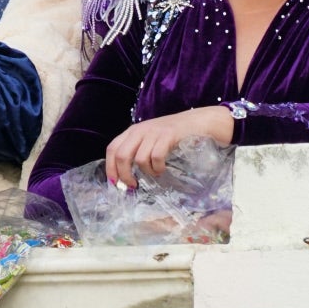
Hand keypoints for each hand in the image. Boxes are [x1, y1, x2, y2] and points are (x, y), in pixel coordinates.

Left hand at [103, 106, 233, 189]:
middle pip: (121, 155)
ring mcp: (154, 132)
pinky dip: (158, 168)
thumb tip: (125, 175)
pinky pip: (156, 157)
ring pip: (139, 159)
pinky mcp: (168, 135)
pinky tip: (162, 169)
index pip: (112, 149)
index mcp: (132, 131)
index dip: (110, 167)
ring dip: (147, 172)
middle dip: (124, 174)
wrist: (198, 122)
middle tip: (133, 185)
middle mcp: (139, 130)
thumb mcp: (150, 139)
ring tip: (155, 173)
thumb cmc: (173, 134)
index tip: (115, 183)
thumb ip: (138, 151)